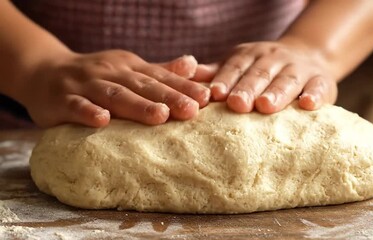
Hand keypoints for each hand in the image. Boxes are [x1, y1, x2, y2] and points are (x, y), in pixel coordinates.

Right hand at [16, 50, 209, 126]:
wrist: (43, 70)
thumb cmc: (96, 75)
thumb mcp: (128, 68)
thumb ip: (160, 69)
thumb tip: (194, 65)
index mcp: (129, 67)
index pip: (160, 77)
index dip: (183, 87)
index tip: (206, 97)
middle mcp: (110, 73)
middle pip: (143, 86)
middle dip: (168, 97)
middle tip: (192, 110)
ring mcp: (85, 85)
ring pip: (114, 95)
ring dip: (137, 105)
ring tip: (160, 116)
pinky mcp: (61, 100)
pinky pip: (75, 106)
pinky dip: (88, 112)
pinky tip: (102, 121)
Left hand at [199, 40, 337, 112]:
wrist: (307, 58)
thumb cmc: (264, 70)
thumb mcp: (240, 64)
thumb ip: (217, 72)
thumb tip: (186, 76)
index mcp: (251, 55)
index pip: (236, 67)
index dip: (226, 79)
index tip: (216, 95)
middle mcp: (275, 58)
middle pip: (260, 74)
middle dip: (248, 88)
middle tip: (237, 104)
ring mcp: (300, 68)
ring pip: (288, 79)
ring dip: (277, 92)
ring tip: (266, 106)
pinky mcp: (322, 81)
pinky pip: (319, 87)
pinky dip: (315, 95)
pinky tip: (308, 105)